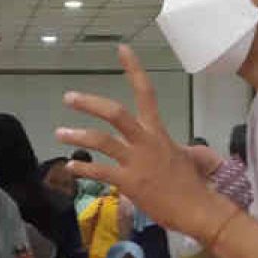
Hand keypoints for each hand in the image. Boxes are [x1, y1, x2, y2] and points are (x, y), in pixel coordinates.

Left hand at [57, 46, 230, 237]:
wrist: (197, 208)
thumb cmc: (192, 184)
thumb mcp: (185, 157)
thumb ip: (173, 148)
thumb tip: (178, 148)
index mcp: (158, 132)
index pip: (146, 93)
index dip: (134, 69)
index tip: (121, 49)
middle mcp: (145, 142)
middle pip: (115, 114)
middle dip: (90, 103)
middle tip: (68, 97)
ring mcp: (136, 162)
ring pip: (102, 142)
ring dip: (77, 136)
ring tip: (59, 134)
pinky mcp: (129, 183)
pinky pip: (100, 172)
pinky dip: (83, 168)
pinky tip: (70, 167)